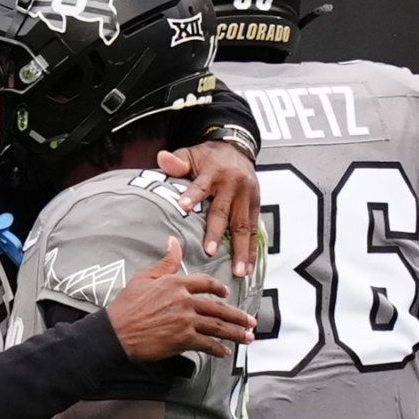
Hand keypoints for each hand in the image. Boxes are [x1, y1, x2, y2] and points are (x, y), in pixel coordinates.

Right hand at [107, 237, 255, 361]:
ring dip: (235, 333)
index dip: (219, 289)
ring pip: (217, 326)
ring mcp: (185, 320)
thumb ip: (165, 262)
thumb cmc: (127, 306)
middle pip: (218, 307)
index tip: (227, 294)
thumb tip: (173, 241)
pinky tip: (225, 352)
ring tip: (248, 337)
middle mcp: (184, 301)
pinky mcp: (183, 339)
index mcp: (176, 283)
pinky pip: (206, 344)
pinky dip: (217, 349)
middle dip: (238, 316)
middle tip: (251, 321)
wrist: (116, 331)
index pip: (205, 283)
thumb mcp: (145, 277)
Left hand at [157, 142, 259, 275]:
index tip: (184, 207)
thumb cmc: (210, 156)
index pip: (201, 185)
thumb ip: (177, 161)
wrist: (238, 148)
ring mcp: (246, 197)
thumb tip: (162, 159)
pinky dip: (253, 249)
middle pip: (224, 211)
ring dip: (241, 249)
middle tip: (210, 251)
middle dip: (217, 232)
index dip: (193, 195)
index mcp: (214, 173)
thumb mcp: (191, 154)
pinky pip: (255, 230)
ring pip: (244, 226)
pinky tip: (249, 266)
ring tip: (238, 270)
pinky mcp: (256, 205)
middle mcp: (232, 186)